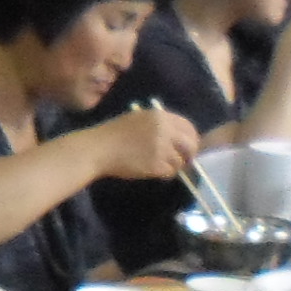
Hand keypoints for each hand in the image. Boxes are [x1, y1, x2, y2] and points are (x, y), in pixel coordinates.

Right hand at [92, 104, 206, 184]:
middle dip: (189, 154)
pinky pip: (169, 172)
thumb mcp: (138, 119)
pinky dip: (164, 174)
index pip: (188, 127)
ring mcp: (161, 148)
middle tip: (183, 161)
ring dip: (173, 166)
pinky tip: (153, 171)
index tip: (187, 147)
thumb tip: (176, 138)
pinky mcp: (156, 165)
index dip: (191, 138)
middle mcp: (165, 131)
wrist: (99, 148)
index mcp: (160, 116)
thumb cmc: (114, 134)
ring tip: (159, 166)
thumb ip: (159, 125)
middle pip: (190, 144)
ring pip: (179, 161)